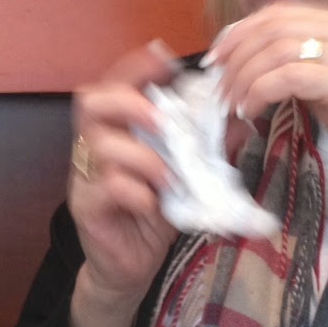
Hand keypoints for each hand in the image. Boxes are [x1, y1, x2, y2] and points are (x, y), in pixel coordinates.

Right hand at [67, 40, 182, 326]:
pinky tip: (154, 203)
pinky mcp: (87, 208)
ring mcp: (86, 177)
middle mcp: (93, 147)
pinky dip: (136, 191)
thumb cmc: (154, 213)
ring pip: (100, 146)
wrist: (129, 267)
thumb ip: (207, 146)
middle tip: (161, 119)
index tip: (166, 60)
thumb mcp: (185, 175)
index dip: (136, 67)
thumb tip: (242, 118)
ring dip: (143, 156)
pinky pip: (107, 187)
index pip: (114, 83)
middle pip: (90, 102)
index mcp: (116, 130)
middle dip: (129, 102)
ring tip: (169, 176)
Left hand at [205, 2, 327, 233]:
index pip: (280, 13)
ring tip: (230, 104)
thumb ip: (299, 67)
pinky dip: (259, 93)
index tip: (217, 57)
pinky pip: (288, 78)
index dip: (241, 31)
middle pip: (273, 27)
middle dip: (236, 54)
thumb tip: (249, 65)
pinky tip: (249, 112)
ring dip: (243, 78)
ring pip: (276, 51)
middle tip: (217, 83)